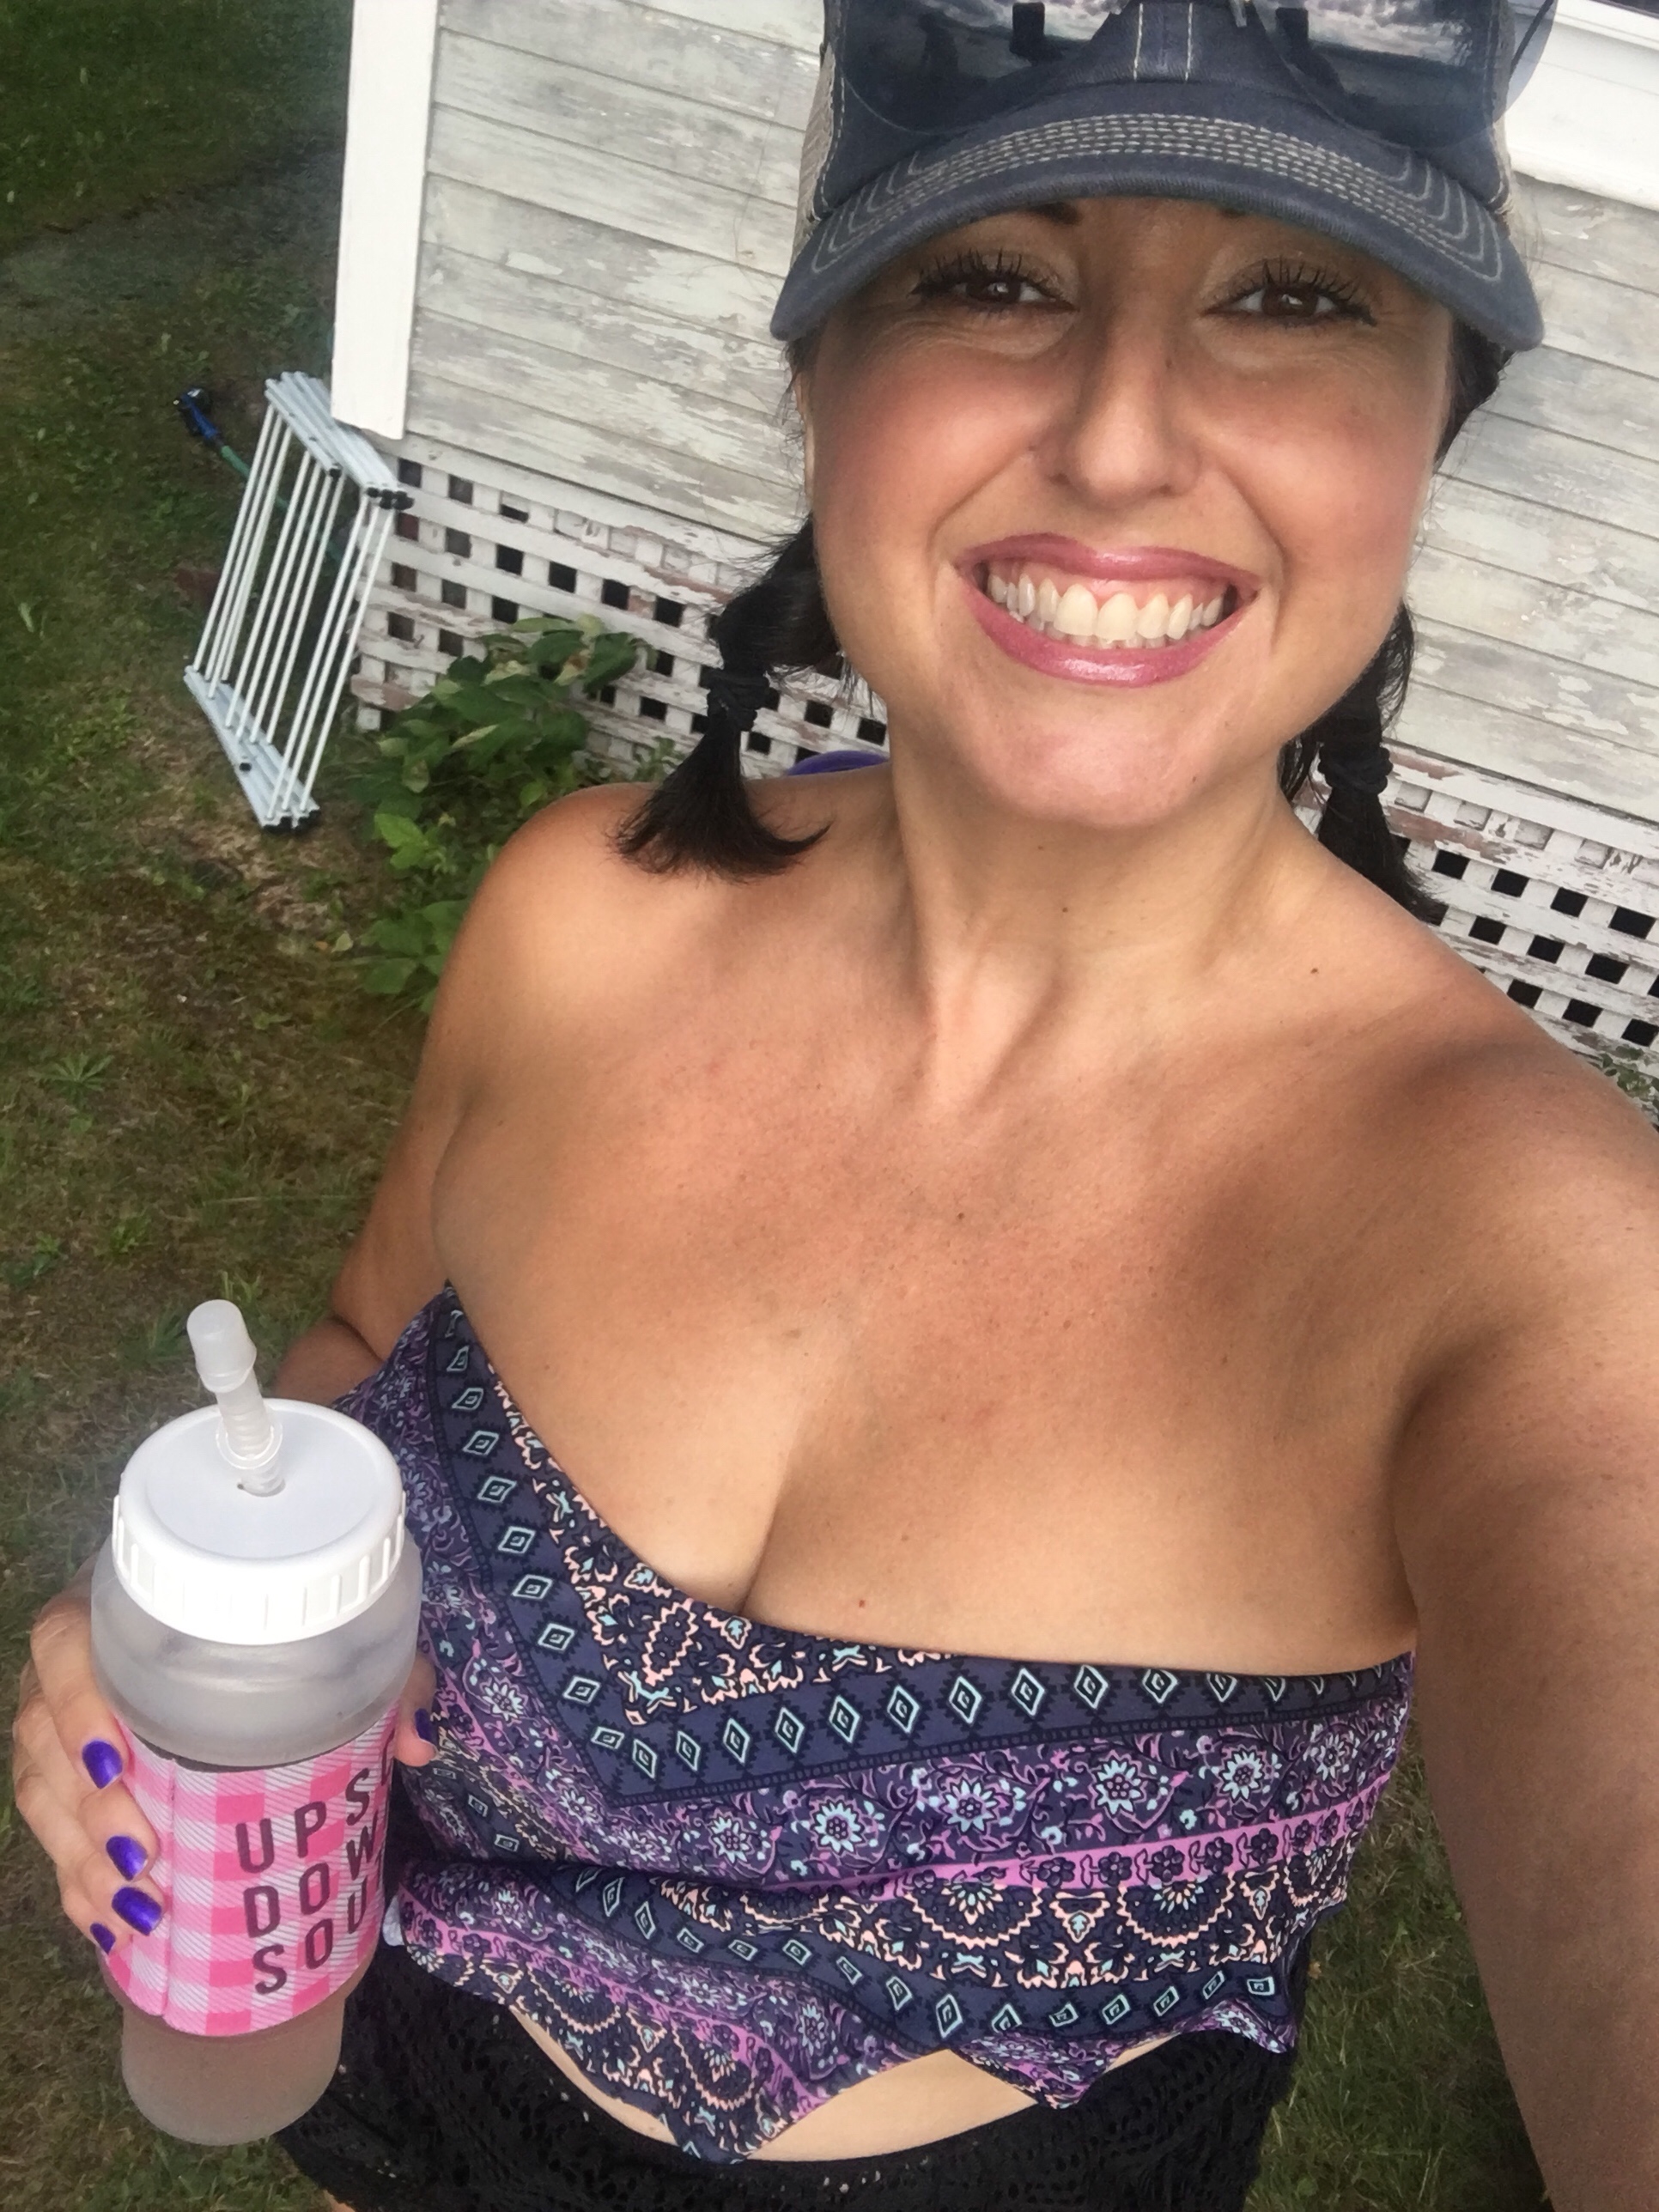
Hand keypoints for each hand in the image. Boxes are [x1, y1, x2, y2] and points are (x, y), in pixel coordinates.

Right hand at [12, 1563, 437, 1956]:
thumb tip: (419, 1742)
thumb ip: (384, 1677)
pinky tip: (113, 1925)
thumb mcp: (340, 1636)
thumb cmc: (289, 1623)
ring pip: (40, 1791)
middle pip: (41, 1732)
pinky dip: (78, 1885)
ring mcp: (63, 1721)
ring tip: (138, 1906)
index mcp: (124, 1604)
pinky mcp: (68, 1775)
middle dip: (86, 1808)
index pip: (63, 1638)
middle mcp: (79, 1661)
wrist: (254, 1630)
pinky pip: (51, 1834)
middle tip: (145, 1855)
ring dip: (81, 1858)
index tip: (117, 1762)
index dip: (74, 1701)